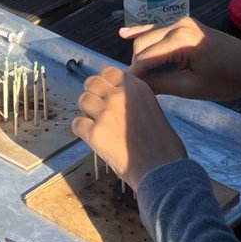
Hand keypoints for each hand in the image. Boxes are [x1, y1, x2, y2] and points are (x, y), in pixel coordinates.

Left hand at [71, 66, 186, 190]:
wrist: (162, 169)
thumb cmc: (163, 145)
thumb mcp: (153, 108)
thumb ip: (134, 99)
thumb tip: (119, 99)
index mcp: (136, 88)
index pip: (109, 71)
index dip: (104, 82)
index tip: (106, 92)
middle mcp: (119, 96)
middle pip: (91, 83)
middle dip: (93, 94)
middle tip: (98, 108)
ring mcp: (105, 113)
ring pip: (82, 101)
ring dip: (87, 111)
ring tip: (96, 124)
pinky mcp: (95, 133)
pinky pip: (77, 124)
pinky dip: (82, 130)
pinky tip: (92, 137)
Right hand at [121, 17, 240, 103]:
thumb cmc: (226, 80)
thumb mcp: (192, 88)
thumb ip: (161, 84)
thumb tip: (135, 86)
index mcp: (182, 40)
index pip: (146, 57)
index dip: (134, 74)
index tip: (125, 90)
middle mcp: (179, 25)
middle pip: (143, 43)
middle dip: (135, 63)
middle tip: (130, 86)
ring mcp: (182, 22)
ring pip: (149, 36)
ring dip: (139, 53)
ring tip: (131, 73)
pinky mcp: (185, 25)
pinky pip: (159, 29)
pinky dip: (143, 33)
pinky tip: (124, 34)